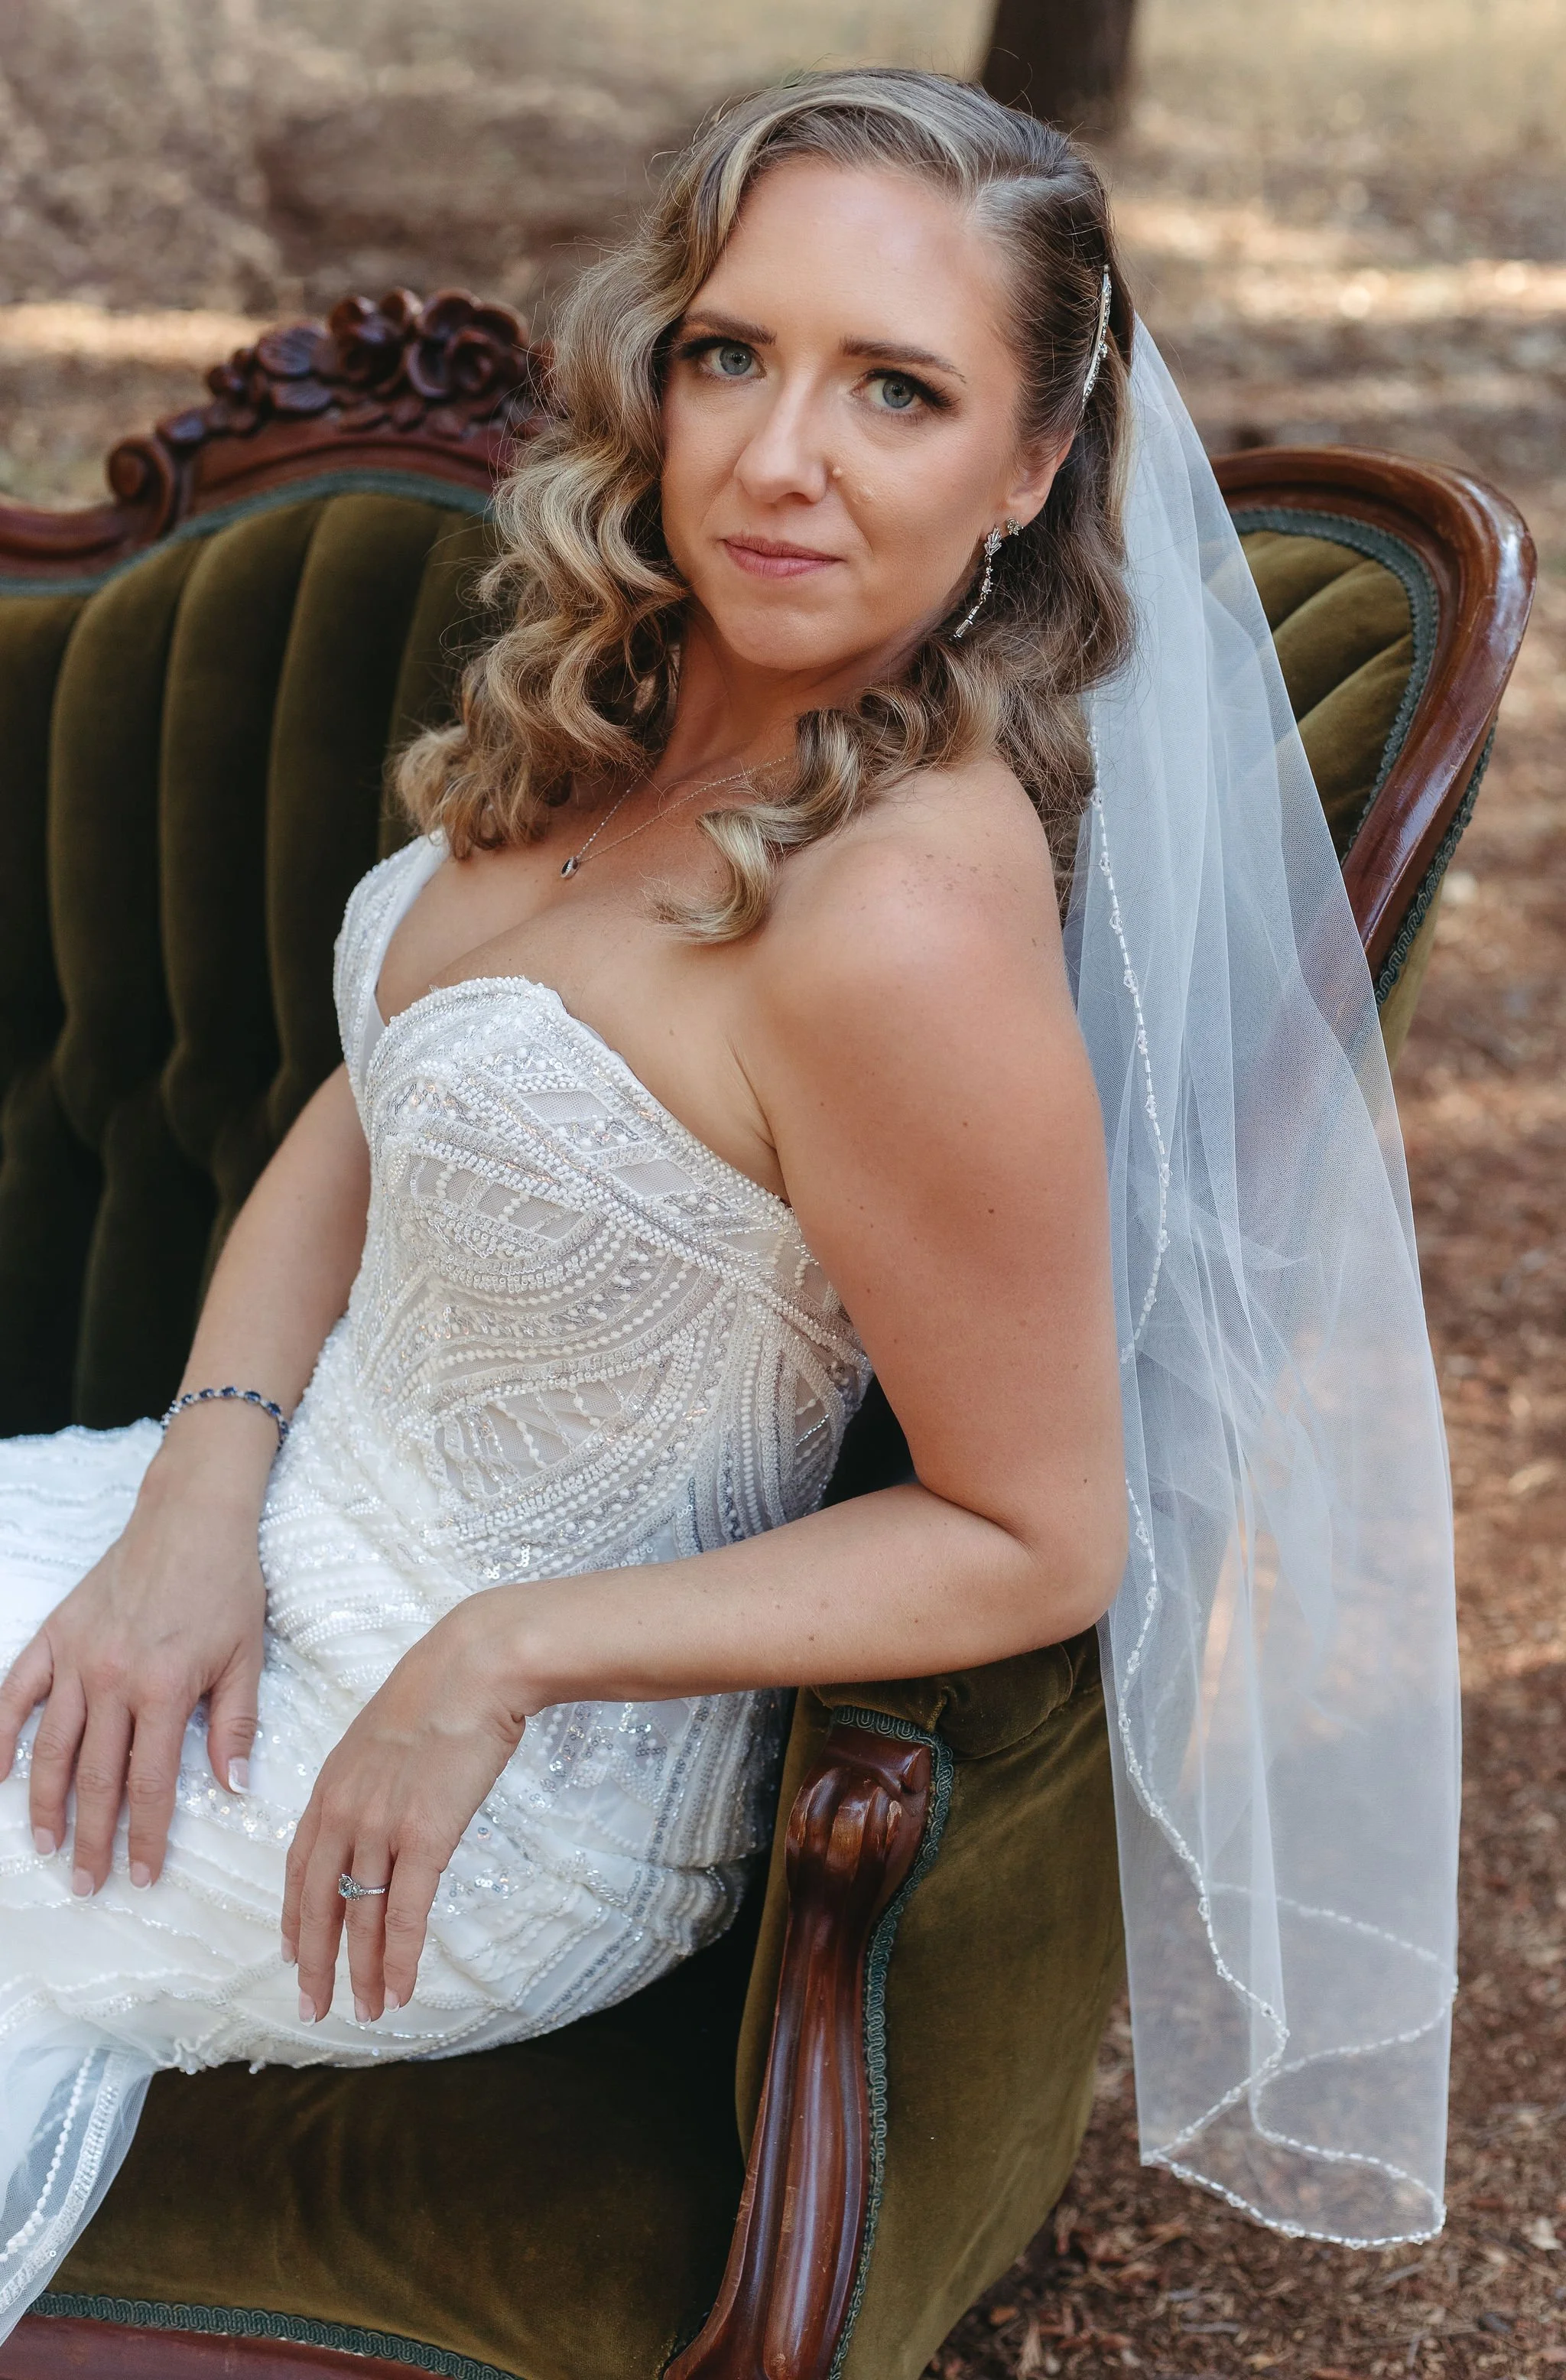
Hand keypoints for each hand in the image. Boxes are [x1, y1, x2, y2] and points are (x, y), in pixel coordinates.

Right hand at [0, 1438, 268, 1892]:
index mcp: (165, 1688)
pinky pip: (16, 1692)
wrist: (192, 1517)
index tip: (141, 1875)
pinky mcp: (55, 1635)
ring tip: (46, 1845)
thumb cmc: (227, 1584)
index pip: (149, 1782)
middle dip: (92, 1837)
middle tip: (87, 1883)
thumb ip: (236, 1724)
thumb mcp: (247, 1655)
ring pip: (52, 1746)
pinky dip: (0, 1735)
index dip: (144, 1836)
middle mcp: (112, 1677)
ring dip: (46, 1802)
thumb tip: (232, 1786)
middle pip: (96, 1777)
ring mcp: (77, 1656)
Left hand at [282, 1590, 529, 2024]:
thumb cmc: (443, 1687)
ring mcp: (381, 1826)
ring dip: (359, 1971)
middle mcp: (345, 1810)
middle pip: (316, 1901)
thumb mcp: (388, 1731)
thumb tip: (388, 1797)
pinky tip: (397, 1989)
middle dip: (313, 1960)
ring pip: (360, 1917)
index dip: (295, 1914)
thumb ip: (376, 1774)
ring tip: (362, 2011)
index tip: (292, 1951)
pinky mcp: (424, 1836)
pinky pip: (404, 1912)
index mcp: (332, 1784)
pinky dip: (398, 1957)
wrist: (476, 1665)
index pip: (300, 1864)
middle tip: (313, 2005)